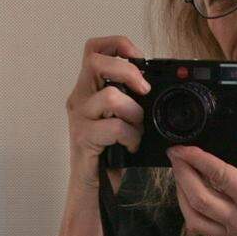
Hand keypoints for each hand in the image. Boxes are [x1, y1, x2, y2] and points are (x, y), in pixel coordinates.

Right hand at [66, 35, 150, 198]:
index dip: (119, 45)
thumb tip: (157, 88)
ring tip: (137, 130)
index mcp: (89, 89)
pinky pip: (115, 127)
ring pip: (111, 96)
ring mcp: (79, 118)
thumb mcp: (125, 120)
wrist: (95, 191)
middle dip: (128, 71)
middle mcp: (80, 98)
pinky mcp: (83, 138)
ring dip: (135, 113)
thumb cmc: (112, 155)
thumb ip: (133, 101)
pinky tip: (130, 147)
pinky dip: (131, 137)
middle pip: (95, 60)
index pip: (94, 48)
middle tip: (145, 91)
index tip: (141, 60)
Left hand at [165, 115, 236, 235]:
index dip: (196, 158)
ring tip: (180, 174)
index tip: (182, 146)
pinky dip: (193, 211)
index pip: (219, 176)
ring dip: (181, 194)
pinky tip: (194, 195)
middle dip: (181, 173)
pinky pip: (205, 228)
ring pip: (194, 218)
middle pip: (198, 197)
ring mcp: (236, 235)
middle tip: (174, 154)